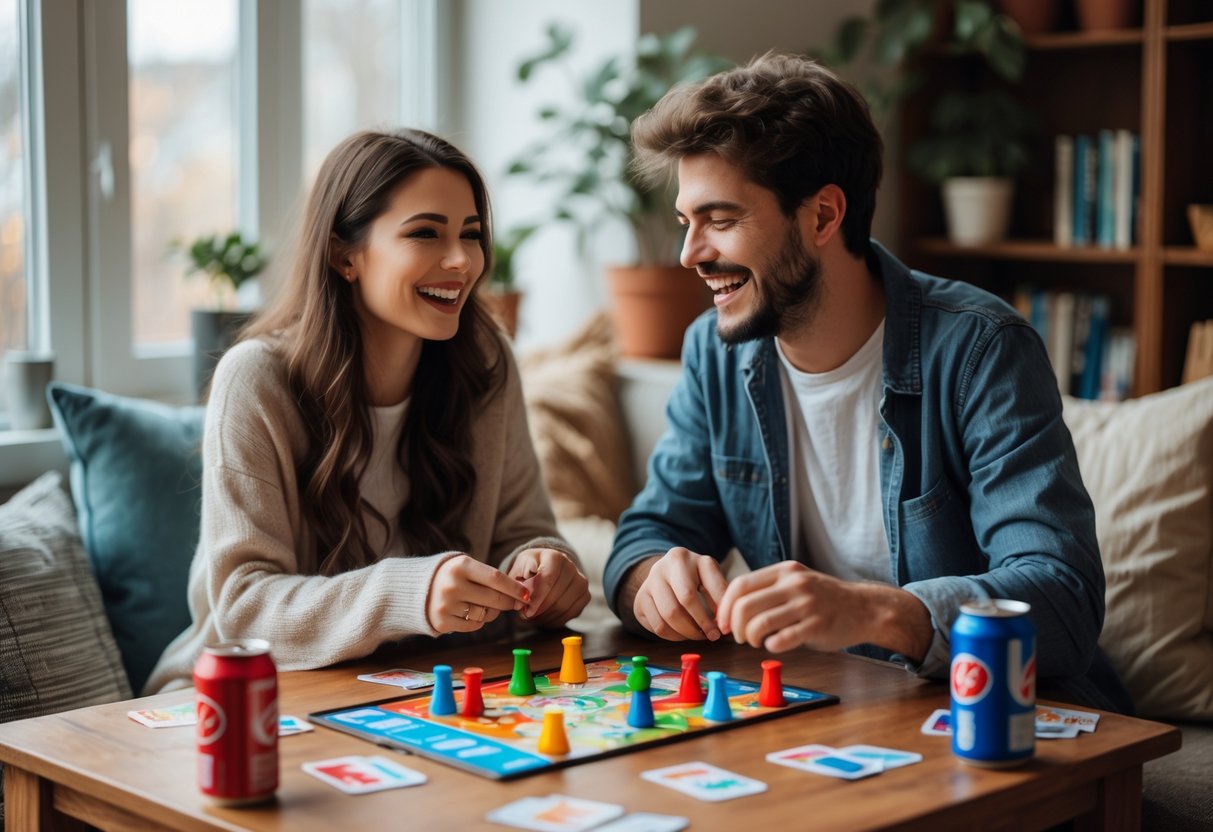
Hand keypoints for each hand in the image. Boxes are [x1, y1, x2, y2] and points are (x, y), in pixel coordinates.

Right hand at [427, 555, 527, 633]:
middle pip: (494, 599)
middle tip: (517, 603)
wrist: (416, 588)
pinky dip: (478, 620)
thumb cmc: (452, 575)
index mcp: (461, 566)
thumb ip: (490, 578)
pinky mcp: (442, 622)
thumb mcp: (466, 567)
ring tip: (483, 603)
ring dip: (492, 612)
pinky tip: (469, 611)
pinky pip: (474, 625)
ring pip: (485, 614)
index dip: (514, 588)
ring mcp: (446, 604)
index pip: (496, 578)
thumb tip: (520, 596)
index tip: (527, 595)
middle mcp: (452, 585)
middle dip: (510, 602)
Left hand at [508, 548, 589, 626]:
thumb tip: (523, 593)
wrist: (544, 569)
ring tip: (532, 617)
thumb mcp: (518, 570)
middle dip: (539, 609)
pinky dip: (555, 620)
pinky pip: (570, 614)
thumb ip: (518, 580)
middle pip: (556, 596)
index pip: (548, 579)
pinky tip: (544, 617)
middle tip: (525, 615)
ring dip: (545, 616)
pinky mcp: (585, 596)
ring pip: (563, 607)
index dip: (535, 597)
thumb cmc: (528, 570)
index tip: (523, 609)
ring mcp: (580, 582)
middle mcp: (571, 567)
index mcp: (554, 557)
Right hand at [632, 547, 727, 640]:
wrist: (662, 573)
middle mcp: (666, 565)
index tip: (725, 627)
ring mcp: (651, 580)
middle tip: (712, 636)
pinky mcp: (640, 598)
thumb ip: (719, 596)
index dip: (721, 610)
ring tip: (698, 635)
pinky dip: (674, 636)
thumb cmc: (693, 578)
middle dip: (703, 622)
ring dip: (688, 632)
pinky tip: (682, 634)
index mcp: (690, 557)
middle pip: (686, 598)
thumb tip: (724, 623)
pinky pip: (658, 626)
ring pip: (670, 615)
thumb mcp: (708, 579)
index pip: (711, 585)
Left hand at [716, 561, 873, 651]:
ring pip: (760, 623)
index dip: (724, 607)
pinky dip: (771, 646)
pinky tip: (775, 645)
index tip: (723, 623)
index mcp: (784, 571)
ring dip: (750, 638)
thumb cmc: (823, 598)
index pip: (740, 585)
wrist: (865, 608)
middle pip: (745, 606)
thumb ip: (769, 589)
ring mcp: (807, 604)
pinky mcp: (817, 626)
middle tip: (740, 637)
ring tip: (756, 642)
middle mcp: (794, 584)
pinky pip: (782, 639)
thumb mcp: (796, 581)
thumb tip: (730, 608)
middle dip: (735, 627)